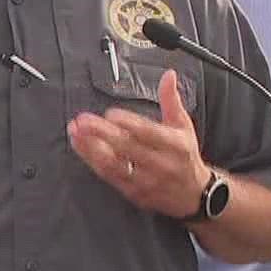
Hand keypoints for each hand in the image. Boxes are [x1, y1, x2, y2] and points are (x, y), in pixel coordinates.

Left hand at [67, 68, 209, 219]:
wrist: (194, 194)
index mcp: (174, 144)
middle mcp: (160, 164)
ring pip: (114, 165)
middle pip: (127, 148)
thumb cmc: (185, 155)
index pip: (149, 133)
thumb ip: (171, 99)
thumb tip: (168, 76)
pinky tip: (82, 148)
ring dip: (91, 148)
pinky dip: (93, 162)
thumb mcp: (183, 125)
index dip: (128, 123)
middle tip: (83, 121)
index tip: (110, 114)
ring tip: (76, 133)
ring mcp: (146, 180)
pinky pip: (110, 177)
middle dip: (102, 134)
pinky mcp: (134, 193)